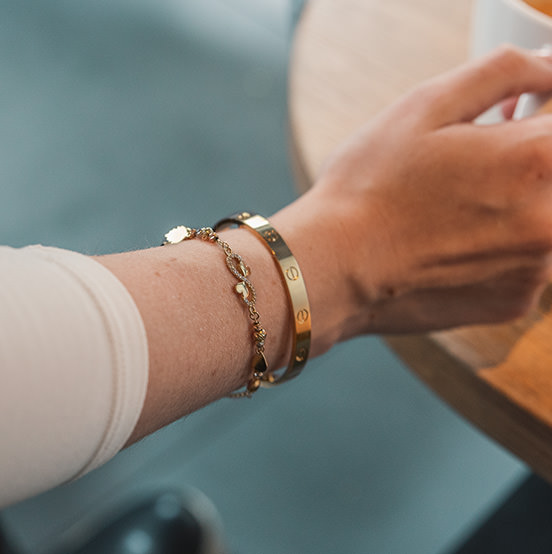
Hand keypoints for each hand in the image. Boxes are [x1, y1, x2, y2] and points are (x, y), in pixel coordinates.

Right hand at [286, 46, 551, 337]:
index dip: (538, 107)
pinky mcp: (515, 303)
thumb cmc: (369, 187)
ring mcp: (535, 271)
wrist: (335, 266)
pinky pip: (525, 261)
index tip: (509, 113)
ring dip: (513, 204)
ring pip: (542, 217)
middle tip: (473, 161)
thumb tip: (548, 69)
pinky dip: (500, 247)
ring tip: (455, 207)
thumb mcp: (426, 105)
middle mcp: (551, 221)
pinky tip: (453, 244)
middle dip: (522, 159)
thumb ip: (503, 72)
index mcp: (536, 159)